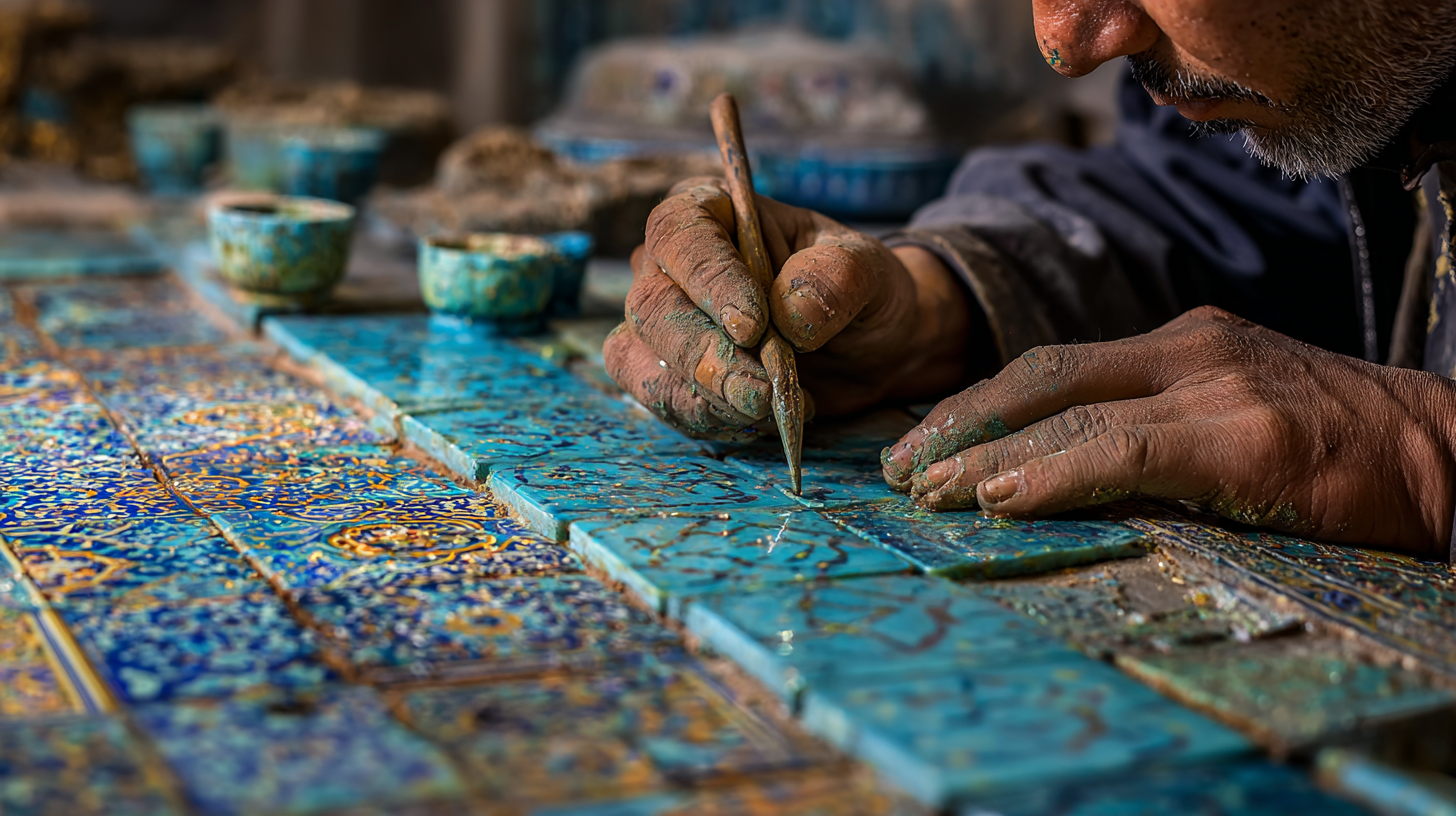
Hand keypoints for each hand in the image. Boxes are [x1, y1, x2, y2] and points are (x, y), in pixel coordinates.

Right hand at [605, 176, 972, 437]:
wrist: (870, 346)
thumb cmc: (857, 289)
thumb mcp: (866, 268)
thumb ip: (835, 276)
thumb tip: (790, 312)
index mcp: (712, 212)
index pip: (679, 233)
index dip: (707, 279)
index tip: (752, 326)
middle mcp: (672, 264)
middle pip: (653, 305)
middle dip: (706, 357)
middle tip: (761, 392)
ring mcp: (663, 321)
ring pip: (641, 357)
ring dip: (702, 395)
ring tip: (768, 407)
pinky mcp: (668, 373)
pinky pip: (660, 398)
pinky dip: (706, 417)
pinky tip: (758, 418)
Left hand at [881, 306, 1455, 556]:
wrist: (1448, 453)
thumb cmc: (1339, 454)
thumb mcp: (1236, 420)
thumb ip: (1158, 433)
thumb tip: (1060, 479)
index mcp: (1181, 344)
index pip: (1052, 366)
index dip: (977, 406)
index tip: (923, 445)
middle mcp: (1188, 350)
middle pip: (1041, 377)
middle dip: (959, 425)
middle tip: (897, 471)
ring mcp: (1216, 387)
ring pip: (1069, 411)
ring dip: (986, 457)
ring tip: (927, 494)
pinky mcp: (1244, 437)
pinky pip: (1124, 451)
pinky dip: (1053, 474)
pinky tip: (1002, 498)